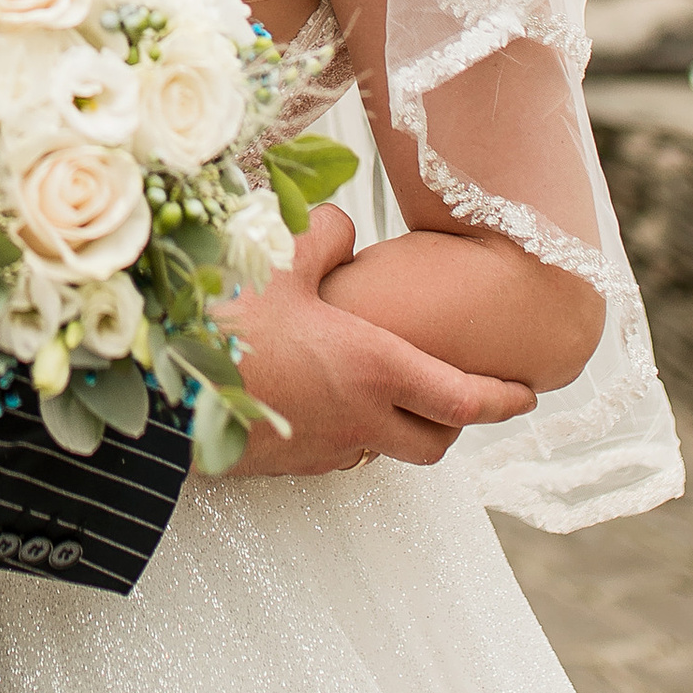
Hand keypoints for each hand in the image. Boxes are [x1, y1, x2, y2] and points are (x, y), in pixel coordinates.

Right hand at [219, 206, 536, 479]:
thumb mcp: (277, 262)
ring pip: (390, 450)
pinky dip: (355, 430)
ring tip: (390, 390)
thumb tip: (342, 229)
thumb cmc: (226, 328)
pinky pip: (343, 452)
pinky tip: (326, 396)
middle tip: (462, 391)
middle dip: (458, 419)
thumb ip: (322, 238)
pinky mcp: (291, 464)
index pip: (466, 399)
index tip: (528, 392)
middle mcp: (363, 419)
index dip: (504, 398)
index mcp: (376, 369)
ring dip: (403, 425)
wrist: (165, 398)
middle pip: (439, 439)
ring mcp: (327, 449)